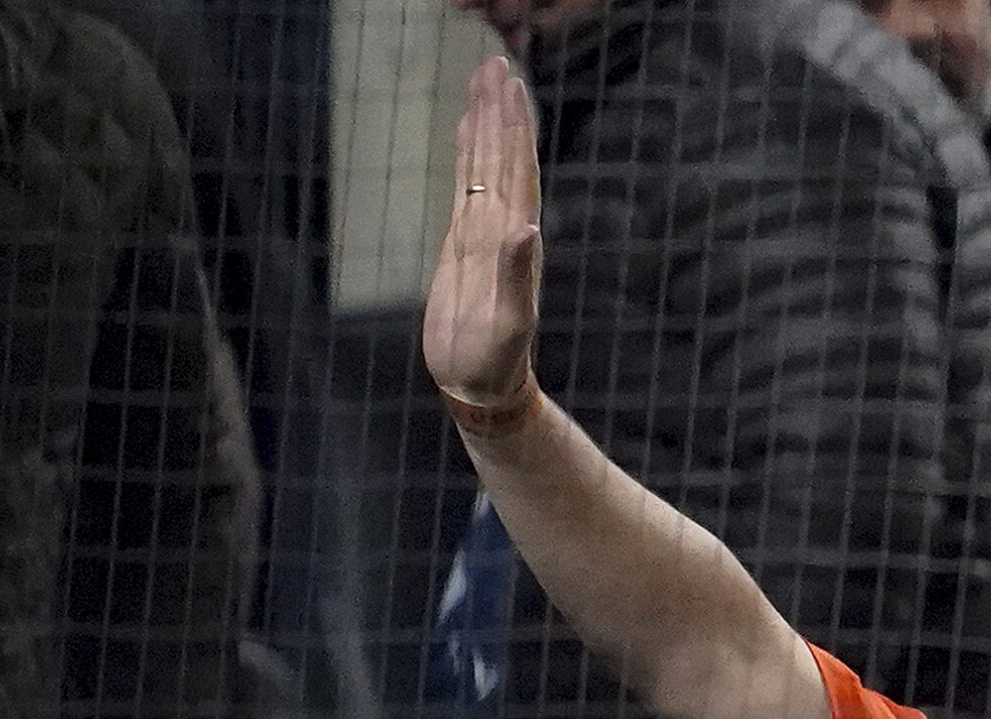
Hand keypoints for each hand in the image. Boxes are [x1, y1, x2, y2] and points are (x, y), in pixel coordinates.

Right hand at [423, 57, 543, 420]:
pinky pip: (466, 184)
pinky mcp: (464, 242)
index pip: (515, 169)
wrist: (482, 386)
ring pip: (485, 163)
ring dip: (485, 123)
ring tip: (483, 79)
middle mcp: (502, 227)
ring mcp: (484, 232)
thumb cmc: (494, 362)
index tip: (507, 82)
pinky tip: (465, 130)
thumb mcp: (508, 322)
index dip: (511, 126)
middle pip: (502, 155)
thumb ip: (516, 275)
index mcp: (513, 238)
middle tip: (495, 62)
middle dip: (500, 110)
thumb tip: (527, 227)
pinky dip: (467, 152)